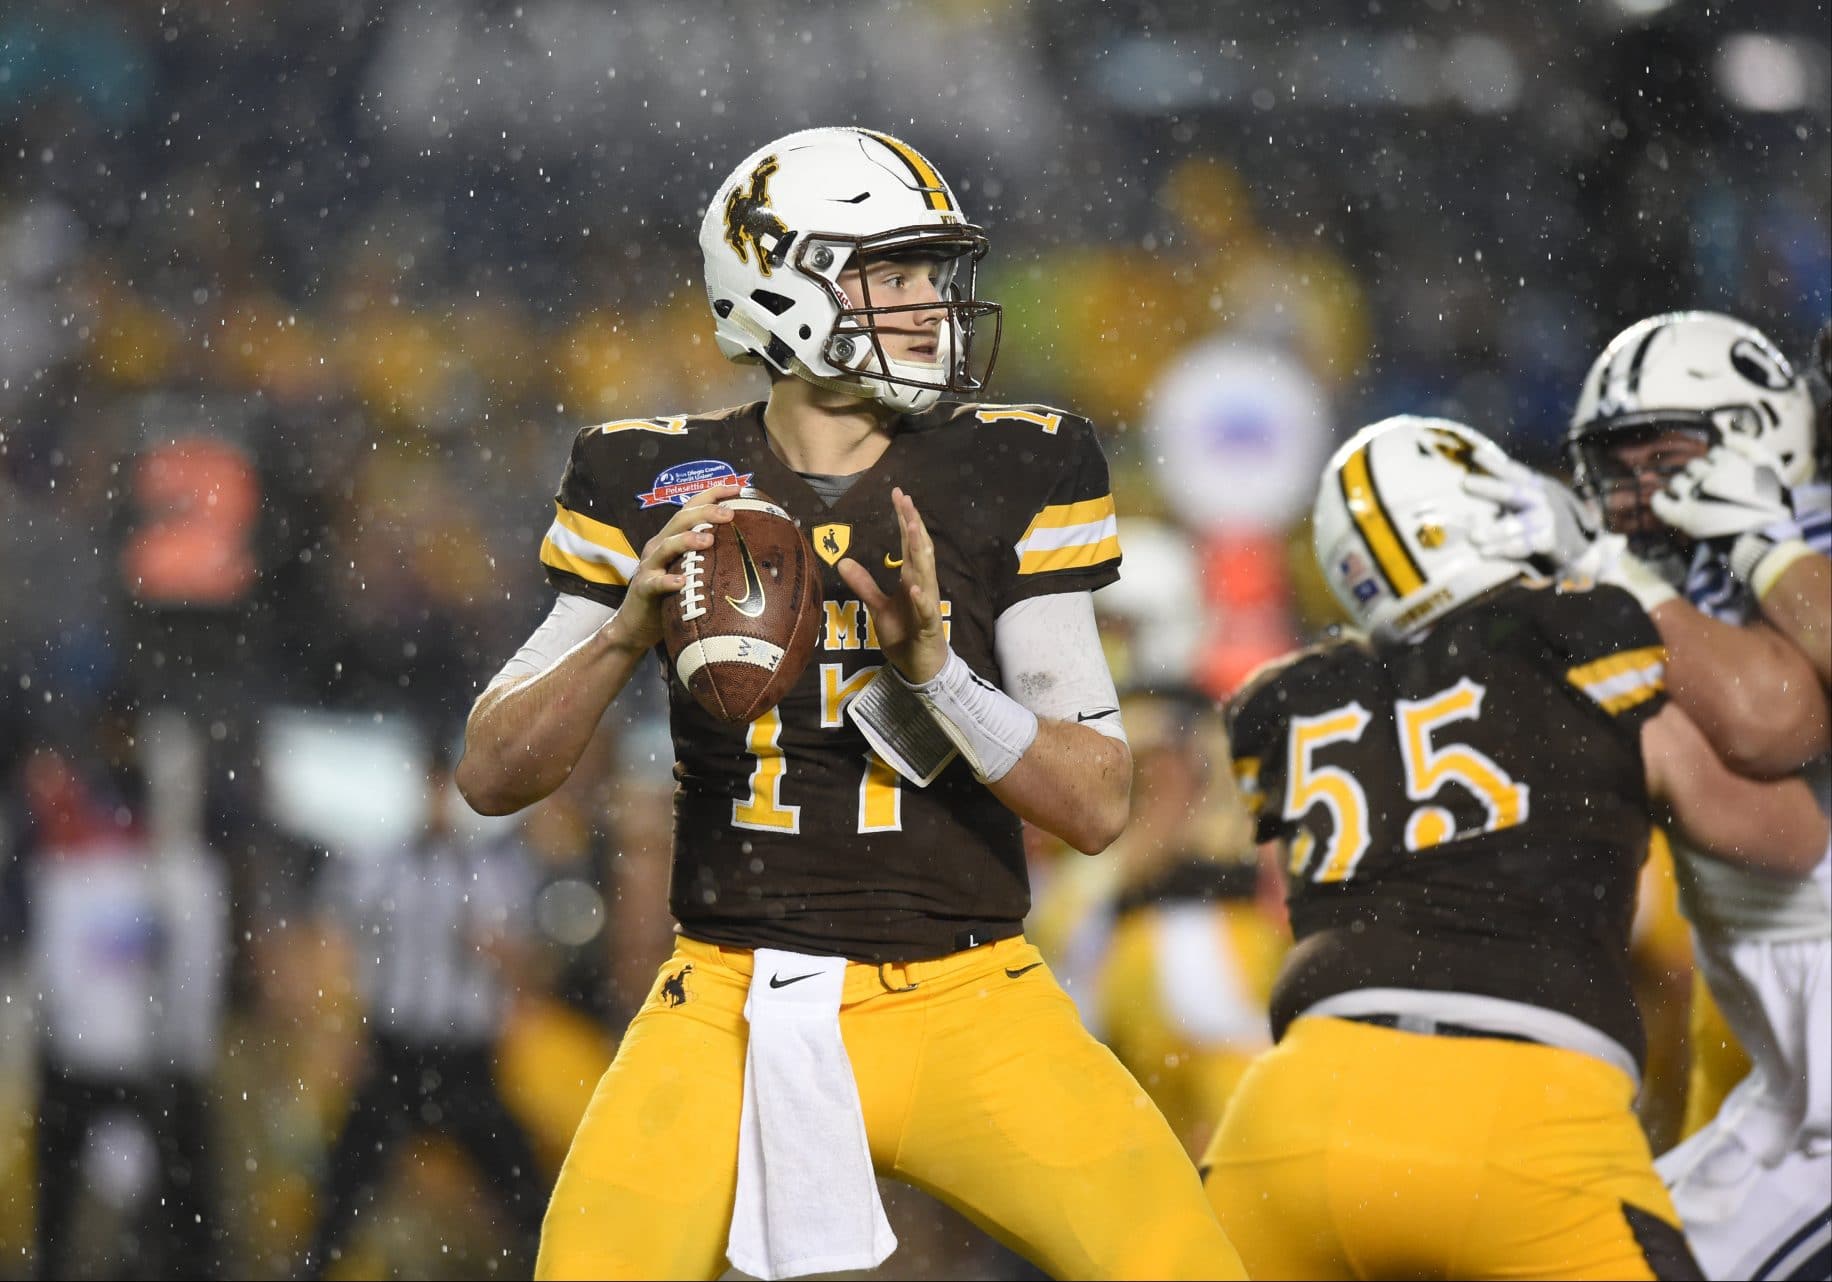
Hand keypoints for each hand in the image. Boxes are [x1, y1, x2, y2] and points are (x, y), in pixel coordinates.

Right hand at [607, 484, 740, 650]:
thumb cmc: (670, 596)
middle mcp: (659, 546)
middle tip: (729, 513)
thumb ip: (708, 556)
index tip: (738, 486)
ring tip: (708, 540)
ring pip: (666, 546)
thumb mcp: (690, 570)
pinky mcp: (644, 589)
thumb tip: (747, 547)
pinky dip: (668, 581)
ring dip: (687, 540)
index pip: (692, 508)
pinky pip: (655, 583)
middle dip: (705, 512)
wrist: (635, 625)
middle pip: (680, 520)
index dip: (713, 494)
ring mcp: (650, 567)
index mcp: (672, 538)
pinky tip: (682, 582)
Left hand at [836, 486, 948, 683]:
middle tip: (905, 498)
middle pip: (919, 548)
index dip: (904, 518)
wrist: (921, 666)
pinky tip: (915, 586)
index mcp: (911, 577)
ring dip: (919, 550)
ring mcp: (927, 604)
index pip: (908, 543)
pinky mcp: (928, 625)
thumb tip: (842, 561)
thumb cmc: (905, 634)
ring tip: (912, 527)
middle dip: (912, 523)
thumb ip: (863, 584)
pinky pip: (926, 610)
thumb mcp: (878, 607)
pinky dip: (921, 598)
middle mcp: (922, 584)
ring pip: (926, 572)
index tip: (898, 494)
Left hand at [1462, 455, 1597, 568]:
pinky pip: (1525, 545)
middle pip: (1515, 492)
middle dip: (1489, 487)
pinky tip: (1483, 552)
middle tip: (1463, 483)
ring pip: (1519, 524)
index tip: (1475, 455)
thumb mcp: (1523, 511)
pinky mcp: (1551, 541)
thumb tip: (1467, 495)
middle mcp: (1543, 500)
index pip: (1515, 473)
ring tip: (1471, 537)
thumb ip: (1501, 504)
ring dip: (1495, 531)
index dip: (1497, 464)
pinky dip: (1504, 549)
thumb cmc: (1541, 528)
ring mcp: (1549, 520)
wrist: (1578, 553)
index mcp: (1536, 488)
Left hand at [1651, 436, 1794, 542]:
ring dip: (1684, 486)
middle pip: (1695, 466)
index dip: (1720, 463)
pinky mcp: (1683, 516)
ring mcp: (1693, 496)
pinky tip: (1663, 500)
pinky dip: (1659, 500)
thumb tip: (1726, 437)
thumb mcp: (1770, 466)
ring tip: (1695, 498)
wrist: (1765, 536)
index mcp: (1727, 463)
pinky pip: (1660, 503)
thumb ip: (1749, 446)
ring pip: (1678, 481)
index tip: (1725, 475)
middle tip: (1711, 490)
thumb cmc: (1772, 502)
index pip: (1715, 453)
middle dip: (1702, 475)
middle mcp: (1707, 476)